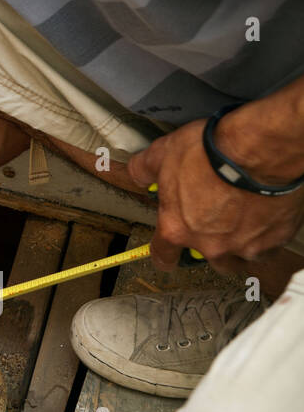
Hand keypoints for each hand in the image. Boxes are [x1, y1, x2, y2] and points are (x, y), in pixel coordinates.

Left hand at [127, 115, 303, 272]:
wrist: (258, 151)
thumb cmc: (210, 152)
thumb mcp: (163, 153)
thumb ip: (144, 169)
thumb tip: (136, 174)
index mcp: (177, 227)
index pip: (163, 256)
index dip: (164, 256)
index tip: (167, 257)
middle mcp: (209, 244)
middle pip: (208, 260)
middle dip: (209, 246)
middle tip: (215, 225)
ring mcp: (244, 246)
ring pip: (239, 258)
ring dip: (237, 246)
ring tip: (240, 223)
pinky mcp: (274, 240)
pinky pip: (268, 248)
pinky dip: (266, 237)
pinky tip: (264, 217)